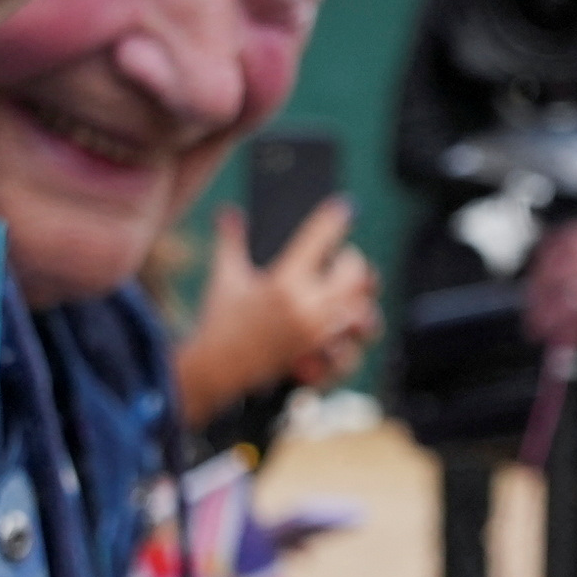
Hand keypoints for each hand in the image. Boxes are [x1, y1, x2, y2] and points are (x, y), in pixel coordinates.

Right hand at [170, 197, 381, 417]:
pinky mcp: (319, 357)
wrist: (215, 369)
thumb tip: (228, 211)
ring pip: (362, 313)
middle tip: (344, 260)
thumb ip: (231, 241)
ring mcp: (316, 334)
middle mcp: (305, 306)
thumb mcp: (225, 277)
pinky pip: (351, 346)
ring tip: (350, 295)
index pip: (319, 239)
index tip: (344, 207)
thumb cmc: (219, 321)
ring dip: (360, 301)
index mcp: (283, 281)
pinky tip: (342, 327)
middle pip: (356, 275)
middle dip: (354, 263)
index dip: (335, 218)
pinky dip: (350, 337)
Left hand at [523, 221, 576, 353]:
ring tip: (538, 329)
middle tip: (532, 307)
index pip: (565, 239)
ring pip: (562, 298)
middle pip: (556, 269)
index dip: (545, 256)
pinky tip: (564, 341)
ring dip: (545, 316)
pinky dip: (567, 334)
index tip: (537, 272)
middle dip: (538, 291)